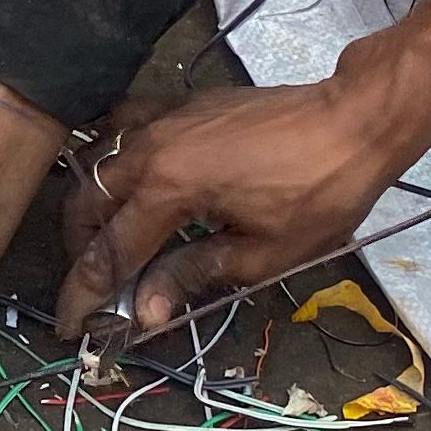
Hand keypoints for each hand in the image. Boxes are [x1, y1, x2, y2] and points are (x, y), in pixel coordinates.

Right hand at [57, 84, 418, 334]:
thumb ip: (193, 274)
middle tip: (94, 286)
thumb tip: (145, 309)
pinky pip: (124, 126)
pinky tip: (127, 177)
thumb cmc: (320, 191)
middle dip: (81, 250)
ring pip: (97, 161)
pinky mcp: (182, 105)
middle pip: (87, 203)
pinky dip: (111, 154)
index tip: (73, 325)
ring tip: (107, 237)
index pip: (109, 252)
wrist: (356, 118)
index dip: (85, 294)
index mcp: (169, 188)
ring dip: (91, 204)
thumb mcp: (264, 252)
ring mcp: (164, 119)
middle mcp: (152, 149)